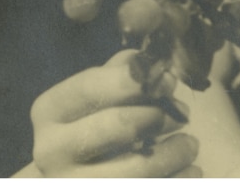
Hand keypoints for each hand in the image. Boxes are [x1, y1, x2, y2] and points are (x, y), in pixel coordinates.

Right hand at [29, 51, 199, 176]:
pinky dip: (177, 178)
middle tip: (184, 114)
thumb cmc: (91, 122)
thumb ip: (124, 72)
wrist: (71, 172)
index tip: (169, 81)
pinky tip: (190, 170)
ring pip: (134, 169)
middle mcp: (49, 150)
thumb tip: (158, 68)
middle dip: (158, 116)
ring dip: (172, 153)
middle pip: (116, 126)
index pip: (92, 87)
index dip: (134, 80)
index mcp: (50, 110)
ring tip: (190, 144)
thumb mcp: (99, 92)